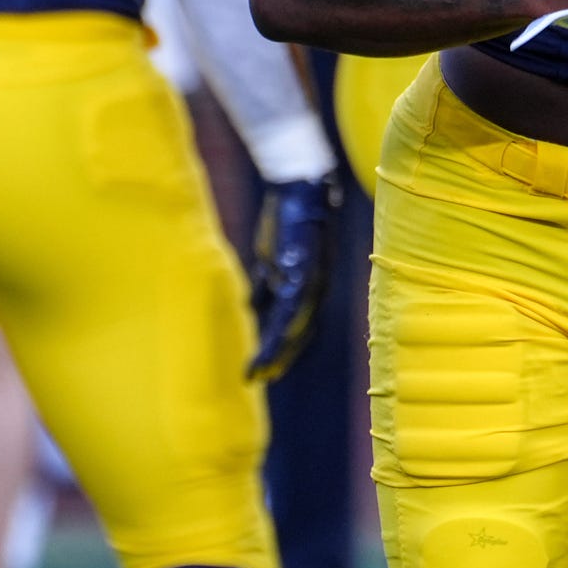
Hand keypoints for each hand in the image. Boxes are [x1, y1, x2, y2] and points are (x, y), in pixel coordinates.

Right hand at [248, 173, 339, 381]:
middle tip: (259, 378)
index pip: (300, 326)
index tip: (266, 369)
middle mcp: (316, 289)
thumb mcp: (273, 259)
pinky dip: (277, 334)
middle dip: (280, 357)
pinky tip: (265, 349)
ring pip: (295, 328)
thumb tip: (252, 306)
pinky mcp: (300, 272)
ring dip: (276, 353)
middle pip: (299, 333)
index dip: (284, 348)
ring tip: (257, 373)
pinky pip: (289, 311)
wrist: (299, 188)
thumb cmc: (287, 221)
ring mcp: (310, 282)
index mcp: (311, 286)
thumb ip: (267, 283)